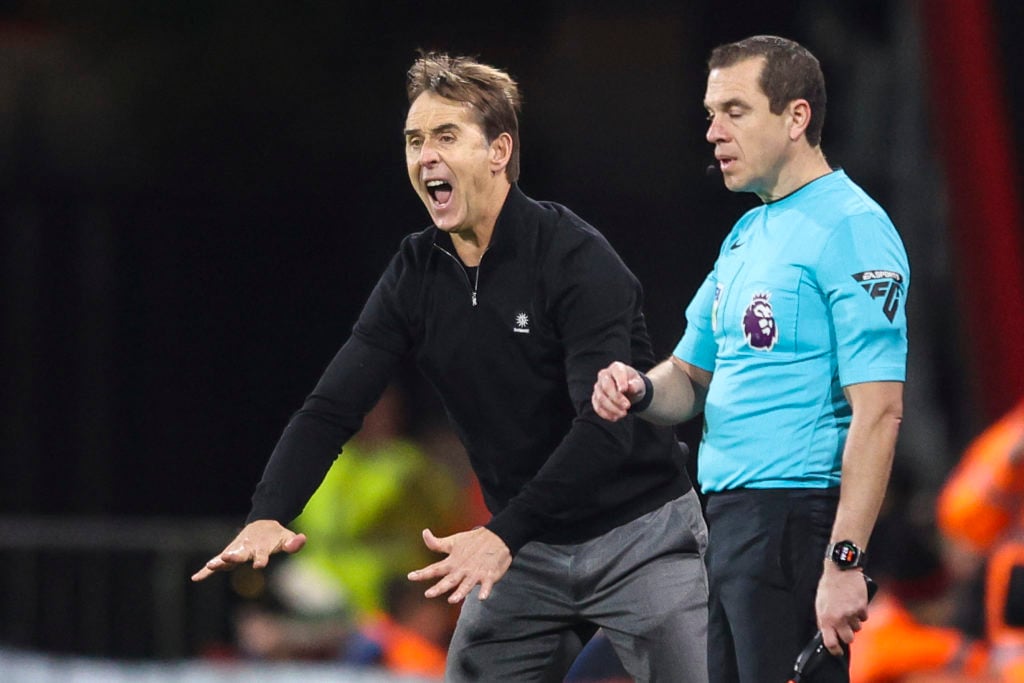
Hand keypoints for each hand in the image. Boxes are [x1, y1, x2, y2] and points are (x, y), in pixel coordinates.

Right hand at [191, 519, 306, 581]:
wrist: (262, 525)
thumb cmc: (276, 535)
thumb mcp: (288, 537)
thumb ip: (295, 542)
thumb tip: (302, 540)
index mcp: (261, 547)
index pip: (262, 554)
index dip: (261, 559)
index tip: (260, 564)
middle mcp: (246, 548)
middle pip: (240, 554)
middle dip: (234, 557)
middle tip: (226, 558)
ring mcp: (236, 551)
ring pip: (226, 557)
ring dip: (218, 561)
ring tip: (209, 566)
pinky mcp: (229, 554)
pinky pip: (217, 563)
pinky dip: (206, 571)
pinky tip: (195, 578)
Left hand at [407, 527, 510, 602]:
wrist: (497, 537)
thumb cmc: (472, 541)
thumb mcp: (453, 541)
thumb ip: (436, 543)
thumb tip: (424, 532)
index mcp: (452, 561)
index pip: (435, 568)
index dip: (422, 573)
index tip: (410, 576)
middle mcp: (462, 569)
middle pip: (449, 580)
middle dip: (439, 588)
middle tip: (428, 594)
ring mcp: (476, 572)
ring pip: (467, 585)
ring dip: (460, 592)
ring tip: (452, 600)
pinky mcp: (489, 575)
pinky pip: (487, 585)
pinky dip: (485, 590)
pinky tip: (482, 597)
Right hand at [592, 361, 644, 420]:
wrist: (629, 392)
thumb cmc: (634, 385)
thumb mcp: (639, 384)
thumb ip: (636, 385)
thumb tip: (630, 387)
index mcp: (616, 368)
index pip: (616, 372)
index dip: (620, 381)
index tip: (624, 390)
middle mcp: (604, 375)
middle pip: (606, 386)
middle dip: (616, 398)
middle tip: (627, 406)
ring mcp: (598, 386)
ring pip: (601, 398)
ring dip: (612, 408)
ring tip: (623, 414)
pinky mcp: (595, 398)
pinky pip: (597, 407)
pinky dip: (605, 414)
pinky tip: (615, 418)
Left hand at [815, 565, 868, 654]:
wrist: (841, 569)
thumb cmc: (829, 586)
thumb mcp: (820, 604)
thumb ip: (824, 619)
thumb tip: (828, 633)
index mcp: (825, 618)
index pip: (830, 643)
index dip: (834, 650)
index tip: (837, 652)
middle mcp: (839, 618)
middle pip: (848, 640)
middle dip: (848, 636)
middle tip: (845, 628)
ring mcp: (851, 614)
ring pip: (857, 628)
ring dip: (854, 622)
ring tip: (848, 609)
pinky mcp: (862, 607)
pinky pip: (864, 617)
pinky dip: (861, 613)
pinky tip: (855, 604)